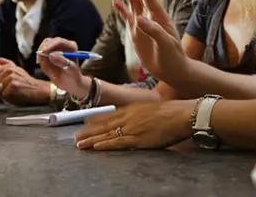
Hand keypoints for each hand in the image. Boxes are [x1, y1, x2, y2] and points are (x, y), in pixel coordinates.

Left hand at [0, 58, 49, 105]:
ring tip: (11, 93)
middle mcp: (9, 70)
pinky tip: (14, 95)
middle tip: (4, 91)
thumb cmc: (26, 83)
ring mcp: (11, 77)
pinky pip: (3, 94)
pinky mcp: (14, 85)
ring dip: (2, 94)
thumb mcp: (17, 71)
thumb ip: (6, 65)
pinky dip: (7, 98)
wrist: (38, 90)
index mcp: (8, 66)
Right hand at [36, 38, 91, 97]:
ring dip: (43, 61)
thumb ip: (62, 62)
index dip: (50, 45)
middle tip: (40, 61)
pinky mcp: (48, 55)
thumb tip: (51, 55)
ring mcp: (54, 50)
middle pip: (48, 42)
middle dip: (43, 51)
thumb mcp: (71, 70)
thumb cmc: (74, 76)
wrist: (71, 84)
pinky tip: (50, 73)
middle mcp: (62, 45)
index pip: (58, 41)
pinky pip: (41, 58)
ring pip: (42, 50)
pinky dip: (43, 65)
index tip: (43, 52)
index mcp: (71, 46)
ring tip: (51, 73)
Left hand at [74, 100, 193, 149]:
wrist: (180, 114)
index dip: (95, 121)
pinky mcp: (138, 139)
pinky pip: (118, 143)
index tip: (84, 124)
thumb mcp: (150, 109)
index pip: (108, 115)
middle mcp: (128, 117)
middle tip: (75, 137)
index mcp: (131, 109)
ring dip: (91, 140)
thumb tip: (136, 118)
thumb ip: (139, 114)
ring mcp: (131, 128)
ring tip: (79, 144)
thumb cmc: (170, 112)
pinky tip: (96, 147)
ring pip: (107, 135)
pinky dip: (106, 144)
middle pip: (103, 125)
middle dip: (88, 131)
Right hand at [114, 0, 186, 78]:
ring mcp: (142, 25)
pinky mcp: (136, 33)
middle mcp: (150, 17)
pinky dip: (121, 9)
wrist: (172, 71)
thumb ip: (153, 31)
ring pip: (132, 4)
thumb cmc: (173, 57)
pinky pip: (127, 18)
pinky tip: (115, 1)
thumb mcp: (165, 44)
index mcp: (160, 17)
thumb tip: (139, 19)